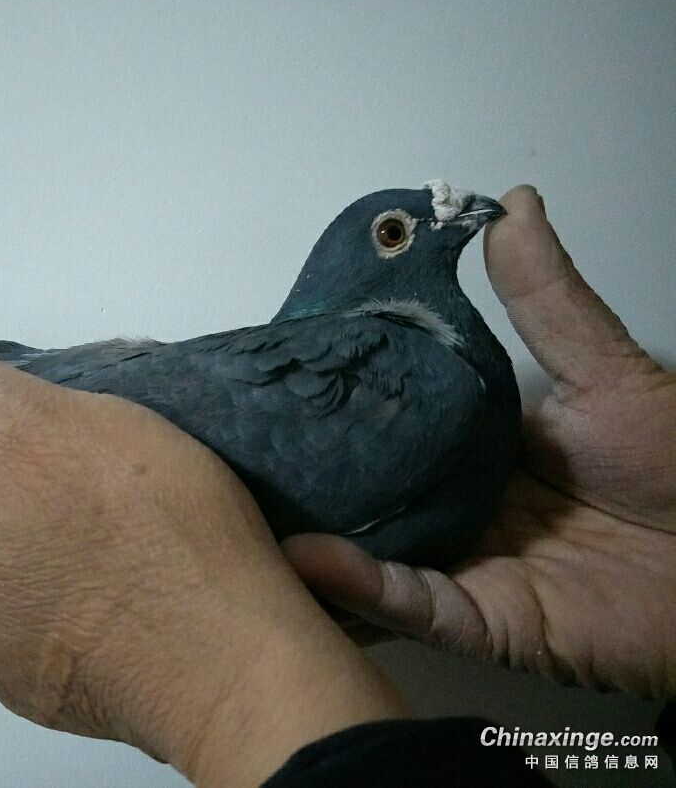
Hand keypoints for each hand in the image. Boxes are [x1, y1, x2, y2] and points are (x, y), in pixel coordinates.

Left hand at [0, 349, 408, 786]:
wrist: (227, 659)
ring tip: (114, 519)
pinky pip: (57, 627)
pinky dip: (82, 599)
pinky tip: (136, 573)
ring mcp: (8, 678)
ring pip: (8, 586)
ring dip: (43, 551)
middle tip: (71, 472)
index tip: (4, 444)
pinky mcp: (68, 700)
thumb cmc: (126, 529)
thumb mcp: (40, 420)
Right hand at [284, 186, 675, 697]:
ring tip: (233, 513)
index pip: (385, 423)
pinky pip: (414, 604)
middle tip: (221, 448)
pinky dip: (361, 584)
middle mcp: (456, 506)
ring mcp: (464, 566)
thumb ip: (546, 301)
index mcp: (473, 447)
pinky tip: (308, 555)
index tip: (270, 376)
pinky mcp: (486, 620)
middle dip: (297, 478)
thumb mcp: (606, 371)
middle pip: (361, 492)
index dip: (331, 404)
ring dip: (306, 542)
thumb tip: (509, 206)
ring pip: (367, 557)